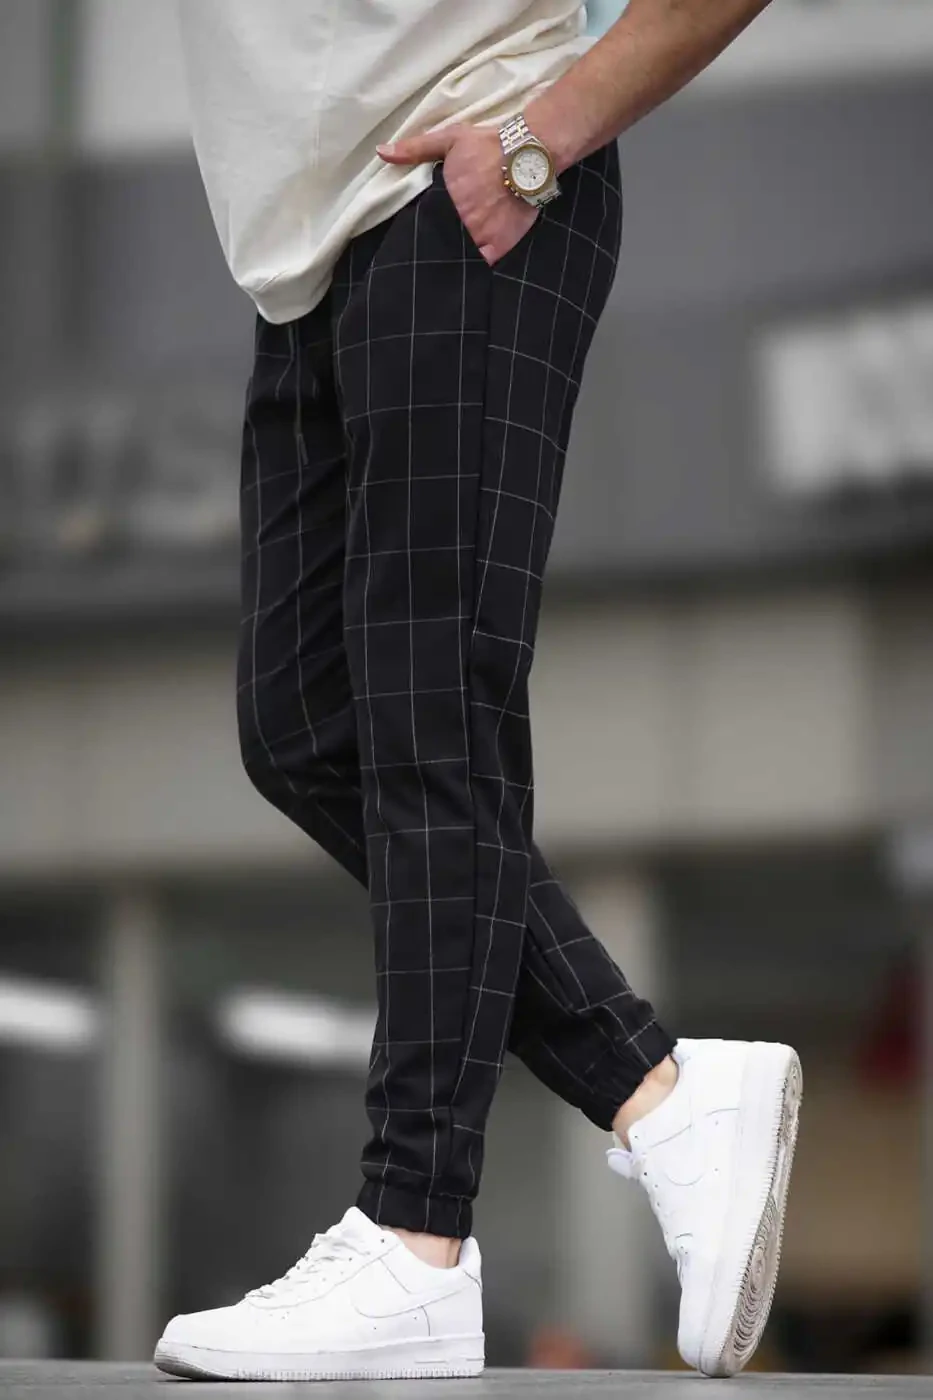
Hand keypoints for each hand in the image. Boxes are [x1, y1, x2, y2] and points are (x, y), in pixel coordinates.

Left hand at [377, 124, 537, 265]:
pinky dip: (476, 266)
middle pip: (442, 242)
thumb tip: (381, 152)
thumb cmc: (489, 145)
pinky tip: (470, 267)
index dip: (421, 230)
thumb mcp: (449, 140)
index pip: (424, 224)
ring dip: (455, 257)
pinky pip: (483, 264)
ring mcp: (481, 236)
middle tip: (435, 247)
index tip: (418, 232)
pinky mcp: (500, 245)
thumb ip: (415, 149)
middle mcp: (461, 222)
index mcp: (445, 200)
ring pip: (460, 256)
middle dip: (438, 245)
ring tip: (447, 261)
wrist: (529, 152)